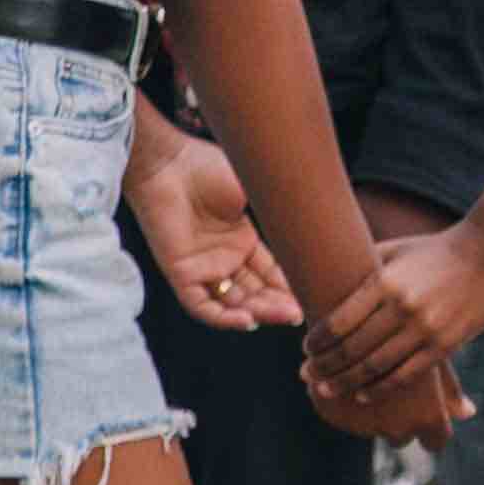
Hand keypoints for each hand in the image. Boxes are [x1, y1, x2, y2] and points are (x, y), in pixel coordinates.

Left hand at [131, 128, 293, 330]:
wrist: (170, 163)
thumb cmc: (207, 168)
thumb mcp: (253, 190)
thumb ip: (278, 212)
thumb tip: (314, 227)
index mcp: (242, 239)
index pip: (270, 274)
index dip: (288, 286)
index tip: (312, 293)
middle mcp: (224, 258)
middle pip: (255, 292)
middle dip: (278, 305)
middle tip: (299, 313)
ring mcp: (203, 267)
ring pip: (233, 303)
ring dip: (259, 312)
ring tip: (283, 316)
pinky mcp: (181, 273)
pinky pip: (202, 306)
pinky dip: (224, 318)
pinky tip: (248, 320)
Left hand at [305, 230, 483, 429]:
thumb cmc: (435, 251)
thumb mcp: (395, 250)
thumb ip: (363, 265)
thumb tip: (326, 277)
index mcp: (385, 281)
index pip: (339, 320)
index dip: (318, 341)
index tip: (306, 350)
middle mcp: (402, 306)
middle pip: (352, 348)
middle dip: (324, 367)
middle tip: (307, 376)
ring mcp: (425, 328)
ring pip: (376, 366)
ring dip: (347, 382)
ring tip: (327, 389)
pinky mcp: (445, 344)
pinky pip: (406, 375)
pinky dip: (381, 388)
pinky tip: (364, 394)